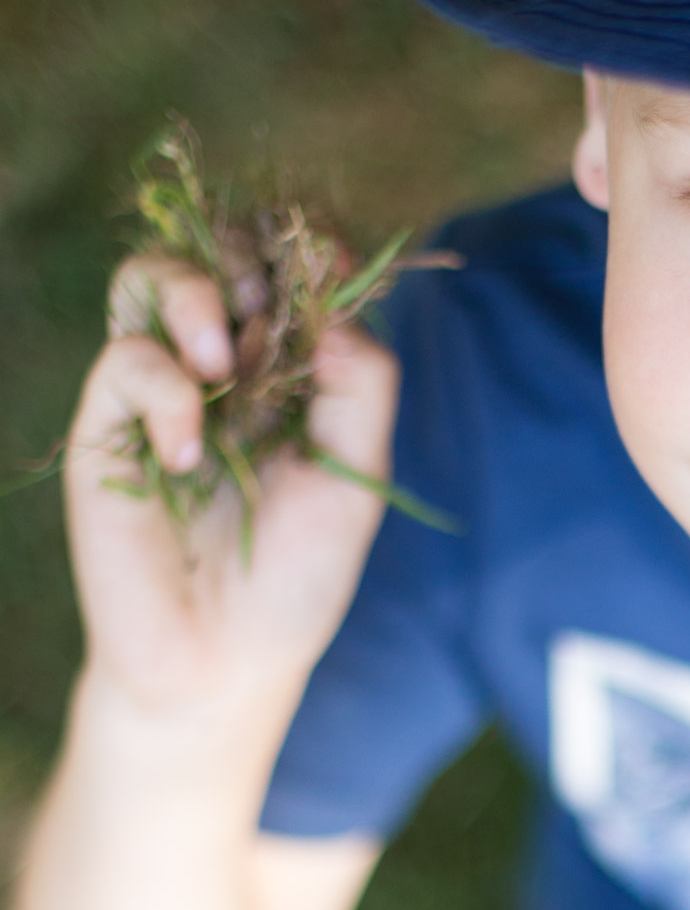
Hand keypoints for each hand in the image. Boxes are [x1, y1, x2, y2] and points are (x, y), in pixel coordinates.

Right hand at [62, 253, 399, 721]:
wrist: (224, 659)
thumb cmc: (299, 572)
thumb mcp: (354, 476)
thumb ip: (360, 388)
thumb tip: (336, 314)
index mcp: (292, 365)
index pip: (292, 269)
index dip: (308, 250)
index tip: (329, 264)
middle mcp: (226, 362)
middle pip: (217, 251)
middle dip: (245, 255)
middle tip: (266, 305)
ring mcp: (163, 388)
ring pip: (149, 278)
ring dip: (193, 293)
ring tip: (224, 360)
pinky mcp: (108, 428)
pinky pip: (124, 363)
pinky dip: (164, 391)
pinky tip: (189, 454)